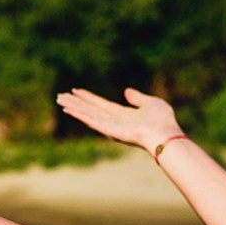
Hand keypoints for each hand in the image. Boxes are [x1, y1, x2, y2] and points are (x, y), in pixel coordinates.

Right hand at [57, 86, 181, 152]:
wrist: (165, 134)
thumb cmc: (162, 121)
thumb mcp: (151, 103)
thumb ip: (137, 98)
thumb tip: (126, 91)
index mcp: (123, 114)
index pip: (101, 104)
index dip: (88, 97)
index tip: (76, 90)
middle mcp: (113, 121)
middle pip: (90, 109)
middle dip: (76, 102)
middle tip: (60, 96)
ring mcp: (110, 126)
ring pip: (87, 114)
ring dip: (73, 107)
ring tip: (60, 100)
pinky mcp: (109, 130)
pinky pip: (91, 121)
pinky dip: (79, 115)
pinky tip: (69, 110)